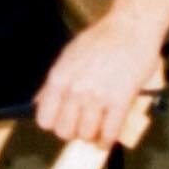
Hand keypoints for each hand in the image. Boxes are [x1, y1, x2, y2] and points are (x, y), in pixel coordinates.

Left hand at [33, 8, 165, 148]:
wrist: (131, 28)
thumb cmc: (101, 39)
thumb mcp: (68, 55)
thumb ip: (53, 82)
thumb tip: (38, 102)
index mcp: (59, 77)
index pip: (44, 119)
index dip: (53, 123)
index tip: (63, 121)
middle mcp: (75, 89)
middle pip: (64, 131)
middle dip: (73, 132)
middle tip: (82, 125)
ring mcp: (97, 96)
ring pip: (87, 135)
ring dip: (92, 135)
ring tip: (96, 128)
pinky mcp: (120, 100)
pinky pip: (110, 133)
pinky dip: (108, 140)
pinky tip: (107, 137)